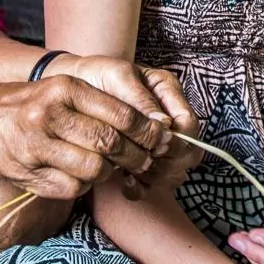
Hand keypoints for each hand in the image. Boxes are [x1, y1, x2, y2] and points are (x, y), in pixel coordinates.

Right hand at [0, 71, 169, 199]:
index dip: (147, 131)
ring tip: (110, 166)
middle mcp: (49, 115)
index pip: (120, 114)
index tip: (161, 139)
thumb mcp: (65, 90)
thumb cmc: (34, 103)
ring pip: (94, 169)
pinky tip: (82, 174)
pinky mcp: (28, 174)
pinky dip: (85, 184)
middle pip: (109, 143)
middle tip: (145, 160)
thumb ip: (103, 104)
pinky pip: (73, 187)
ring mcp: (36, 146)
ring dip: (109, 172)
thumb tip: (154, 125)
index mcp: (65, 89)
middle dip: (135, 156)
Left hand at [52, 57, 201, 198]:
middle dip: (167, 161)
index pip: (189, 125)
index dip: (176, 140)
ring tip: (128, 170)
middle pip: (188, 153)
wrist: (74, 84)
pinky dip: (141, 187)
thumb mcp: (117, 77)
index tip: (154, 145)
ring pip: (174, 172)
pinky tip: (124, 181)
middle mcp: (168, 118)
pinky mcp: (140, 159)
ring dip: (154, 176)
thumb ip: (141, 99)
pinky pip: (151, 184)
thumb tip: (165, 125)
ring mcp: (156, 141)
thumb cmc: (97, 76)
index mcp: (169, 93)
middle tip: (141, 161)